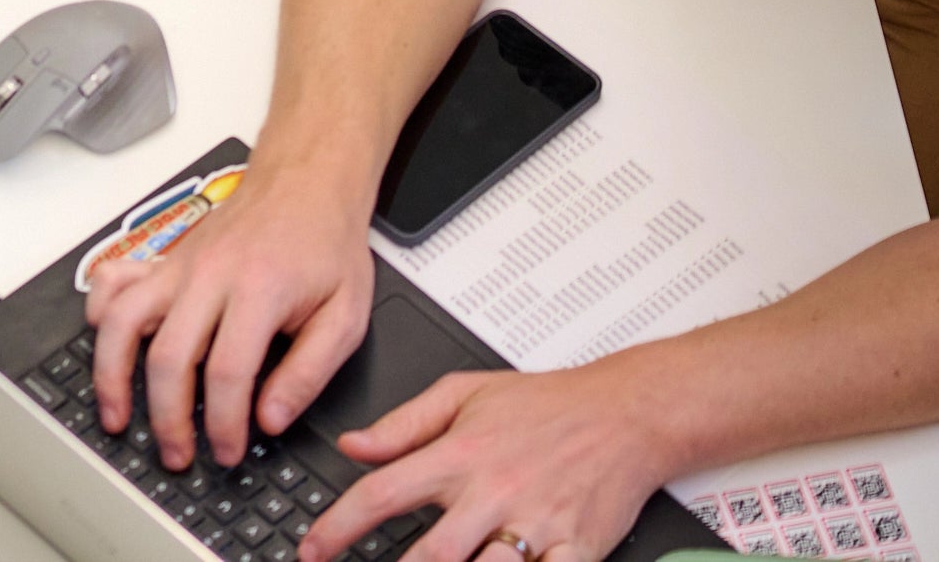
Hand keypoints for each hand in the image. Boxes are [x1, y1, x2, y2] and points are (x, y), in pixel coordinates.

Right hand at [84, 160, 376, 469]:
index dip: (223, 423)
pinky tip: (105, 344)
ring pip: (124, 319)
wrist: (304, 182)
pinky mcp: (164, 259)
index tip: (227, 451)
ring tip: (117, 415)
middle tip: (178, 453)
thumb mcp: (347, 315)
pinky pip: (113, 281)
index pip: (228, 372)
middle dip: (167, 417)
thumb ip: (309, 372)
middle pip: (168, 356)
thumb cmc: (325, 244)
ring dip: (112, 373)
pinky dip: (99, 312)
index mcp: (259, 290)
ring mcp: (178, 265)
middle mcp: (209, 275)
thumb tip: (272, 418)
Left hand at [298, 359, 671, 561]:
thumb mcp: (463, 393)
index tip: (312, 549)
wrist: (626, 414)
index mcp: (459, 455)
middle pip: (430, 551)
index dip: (338, 526)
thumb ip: (403, 424)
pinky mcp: (577, 549)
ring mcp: (536, 525)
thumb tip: (352, 444)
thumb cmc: (546, 405)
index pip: (382, 493)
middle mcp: (493, 493)